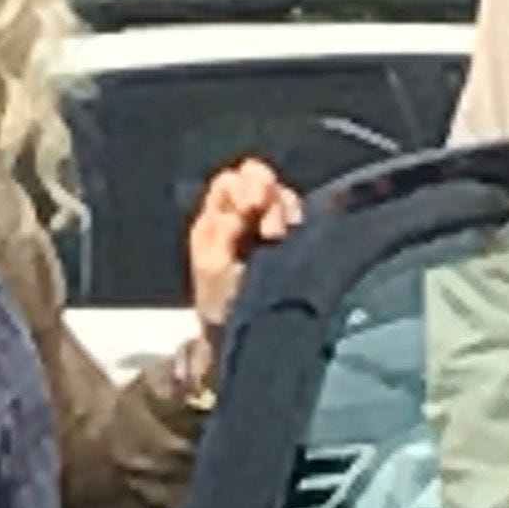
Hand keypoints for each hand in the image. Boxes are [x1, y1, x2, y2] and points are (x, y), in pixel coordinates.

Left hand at [185, 158, 303, 339]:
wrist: (238, 330)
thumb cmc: (218, 299)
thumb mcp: (211, 266)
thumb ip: (221, 232)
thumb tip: (240, 212)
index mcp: (215, 217)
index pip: (230, 181)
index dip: (242, 186)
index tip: (251, 207)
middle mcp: (240, 215)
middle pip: (256, 177)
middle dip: (265, 189)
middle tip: (268, 219)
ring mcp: (265, 225)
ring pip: (281, 194)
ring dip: (282, 208)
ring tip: (278, 236)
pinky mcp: (288, 238)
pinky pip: (297, 213)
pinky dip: (297, 216)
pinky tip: (293, 232)